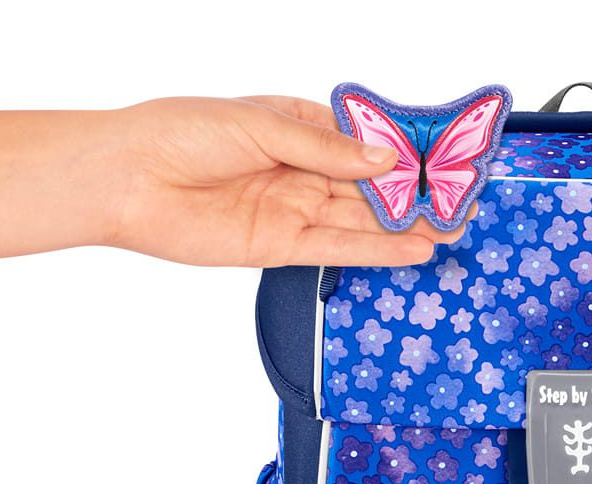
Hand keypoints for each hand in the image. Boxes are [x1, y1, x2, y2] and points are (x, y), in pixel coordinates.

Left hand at [0, 99, 470, 266]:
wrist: (128, 181)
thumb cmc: (179, 135)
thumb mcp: (260, 125)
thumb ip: (325, 149)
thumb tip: (383, 160)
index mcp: (297, 125)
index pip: (364, 139)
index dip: (404, 149)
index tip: (446, 156)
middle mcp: (301, 168)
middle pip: (370, 184)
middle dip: (415, 193)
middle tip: (463, 202)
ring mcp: (294, 208)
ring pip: (362, 219)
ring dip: (406, 227)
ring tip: (453, 230)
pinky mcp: (282, 245)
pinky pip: (338, 248)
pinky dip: (376, 251)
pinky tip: (413, 250)